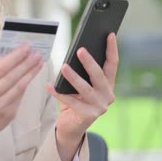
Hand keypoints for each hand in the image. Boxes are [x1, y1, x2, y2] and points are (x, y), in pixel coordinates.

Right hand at [0, 45, 43, 153]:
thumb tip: (15, 56)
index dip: (15, 57)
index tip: (26, 48)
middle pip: (11, 76)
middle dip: (26, 63)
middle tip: (36, 54)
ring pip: (18, 87)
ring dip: (30, 73)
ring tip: (38, 63)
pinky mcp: (8, 114)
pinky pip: (20, 96)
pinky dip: (27, 84)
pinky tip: (32, 76)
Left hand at [45, 33, 118, 160]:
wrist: (71, 126)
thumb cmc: (75, 100)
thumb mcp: (80, 84)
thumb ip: (82, 72)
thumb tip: (76, 51)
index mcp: (108, 84)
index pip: (112, 64)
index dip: (112, 49)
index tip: (110, 34)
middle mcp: (107, 95)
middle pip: (100, 76)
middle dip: (89, 62)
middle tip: (80, 50)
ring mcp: (99, 107)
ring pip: (86, 89)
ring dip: (74, 77)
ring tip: (64, 67)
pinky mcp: (88, 116)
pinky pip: (71, 102)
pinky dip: (59, 93)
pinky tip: (49, 85)